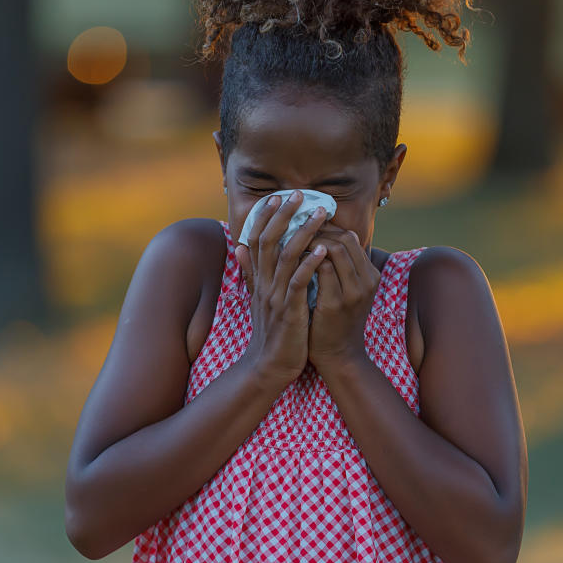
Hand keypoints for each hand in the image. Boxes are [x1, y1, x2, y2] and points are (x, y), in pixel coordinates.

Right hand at [235, 190, 329, 386]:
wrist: (268, 367)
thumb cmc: (271, 333)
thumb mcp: (259, 299)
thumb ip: (251, 272)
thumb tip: (238, 247)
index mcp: (259, 280)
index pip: (257, 240)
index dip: (266, 217)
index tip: (278, 197)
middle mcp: (265, 284)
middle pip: (270, 241)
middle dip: (284, 215)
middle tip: (299, 194)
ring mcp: (276, 297)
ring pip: (287, 256)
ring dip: (303, 232)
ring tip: (320, 214)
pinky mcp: (290, 312)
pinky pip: (299, 283)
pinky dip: (310, 264)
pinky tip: (323, 250)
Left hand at [307, 224, 380, 373]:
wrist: (338, 356)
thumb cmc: (335, 320)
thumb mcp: (345, 291)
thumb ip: (340, 266)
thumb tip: (322, 237)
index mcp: (370, 275)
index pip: (350, 236)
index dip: (326, 228)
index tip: (303, 228)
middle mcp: (367, 280)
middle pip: (345, 238)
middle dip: (318, 231)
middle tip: (295, 232)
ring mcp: (354, 292)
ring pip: (335, 249)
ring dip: (311, 242)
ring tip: (292, 245)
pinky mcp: (336, 303)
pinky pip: (321, 269)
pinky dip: (306, 260)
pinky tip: (291, 262)